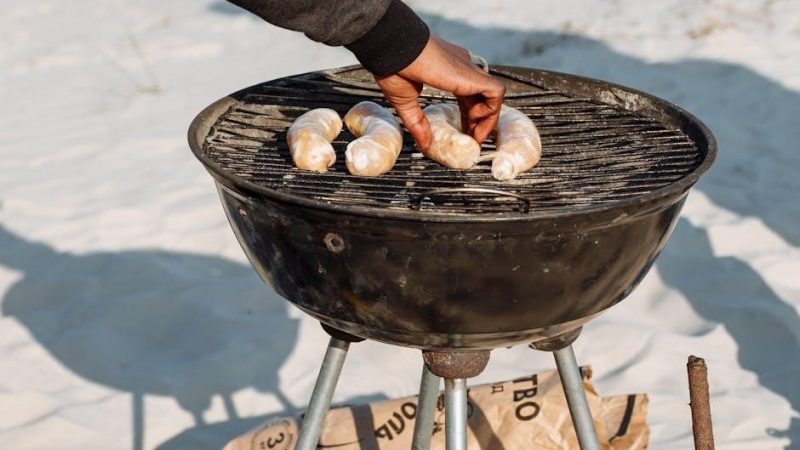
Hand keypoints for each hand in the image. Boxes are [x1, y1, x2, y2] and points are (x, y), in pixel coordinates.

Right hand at [375, 36, 505, 150]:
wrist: (392, 48)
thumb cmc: (394, 67)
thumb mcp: (406, 101)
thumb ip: (418, 123)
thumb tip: (424, 145)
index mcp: (448, 70)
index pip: (468, 95)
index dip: (468, 116)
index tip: (463, 132)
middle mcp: (462, 68)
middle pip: (481, 97)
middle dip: (479, 122)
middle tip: (472, 140)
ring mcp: (468, 70)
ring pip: (493, 95)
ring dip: (488, 119)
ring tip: (476, 136)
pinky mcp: (472, 74)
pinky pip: (496, 92)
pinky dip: (490, 109)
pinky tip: (473, 120)